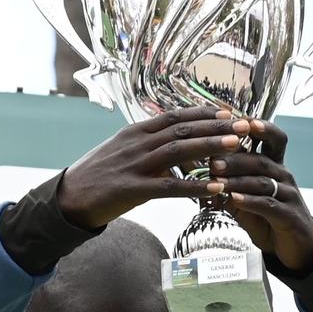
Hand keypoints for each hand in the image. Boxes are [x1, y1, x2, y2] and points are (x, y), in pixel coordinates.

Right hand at [57, 106, 246, 229]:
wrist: (68, 198)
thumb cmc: (97, 176)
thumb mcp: (122, 152)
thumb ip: (147, 145)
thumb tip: (173, 142)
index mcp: (135, 131)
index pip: (175, 116)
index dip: (203, 114)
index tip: (228, 113)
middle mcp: (137, 143)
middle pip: (183, 129)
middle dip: (216, 127)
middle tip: (244, 125)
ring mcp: (135, 165)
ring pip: (180, 151)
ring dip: (211, 148)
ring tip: (238, 146)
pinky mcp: (133, 190)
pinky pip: (170, 186)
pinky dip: (195, 186)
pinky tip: (216, 188)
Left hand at [211, 119, 312, 273]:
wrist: (294, 247)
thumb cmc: (268, 218)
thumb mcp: (245, 197)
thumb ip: (228, 182)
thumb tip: (198, 168)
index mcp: (274, 166)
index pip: (272, 139)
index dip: (259, 127)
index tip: (237, 119)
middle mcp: (283, 176)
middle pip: (261, 159)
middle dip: (236, 158)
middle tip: (211, 159)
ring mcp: (288, 195)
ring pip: (263, 181)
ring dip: (238, 179)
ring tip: (217, 179)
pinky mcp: (289, 216)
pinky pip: (269, 205)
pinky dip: (250, 201)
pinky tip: (233, 199)